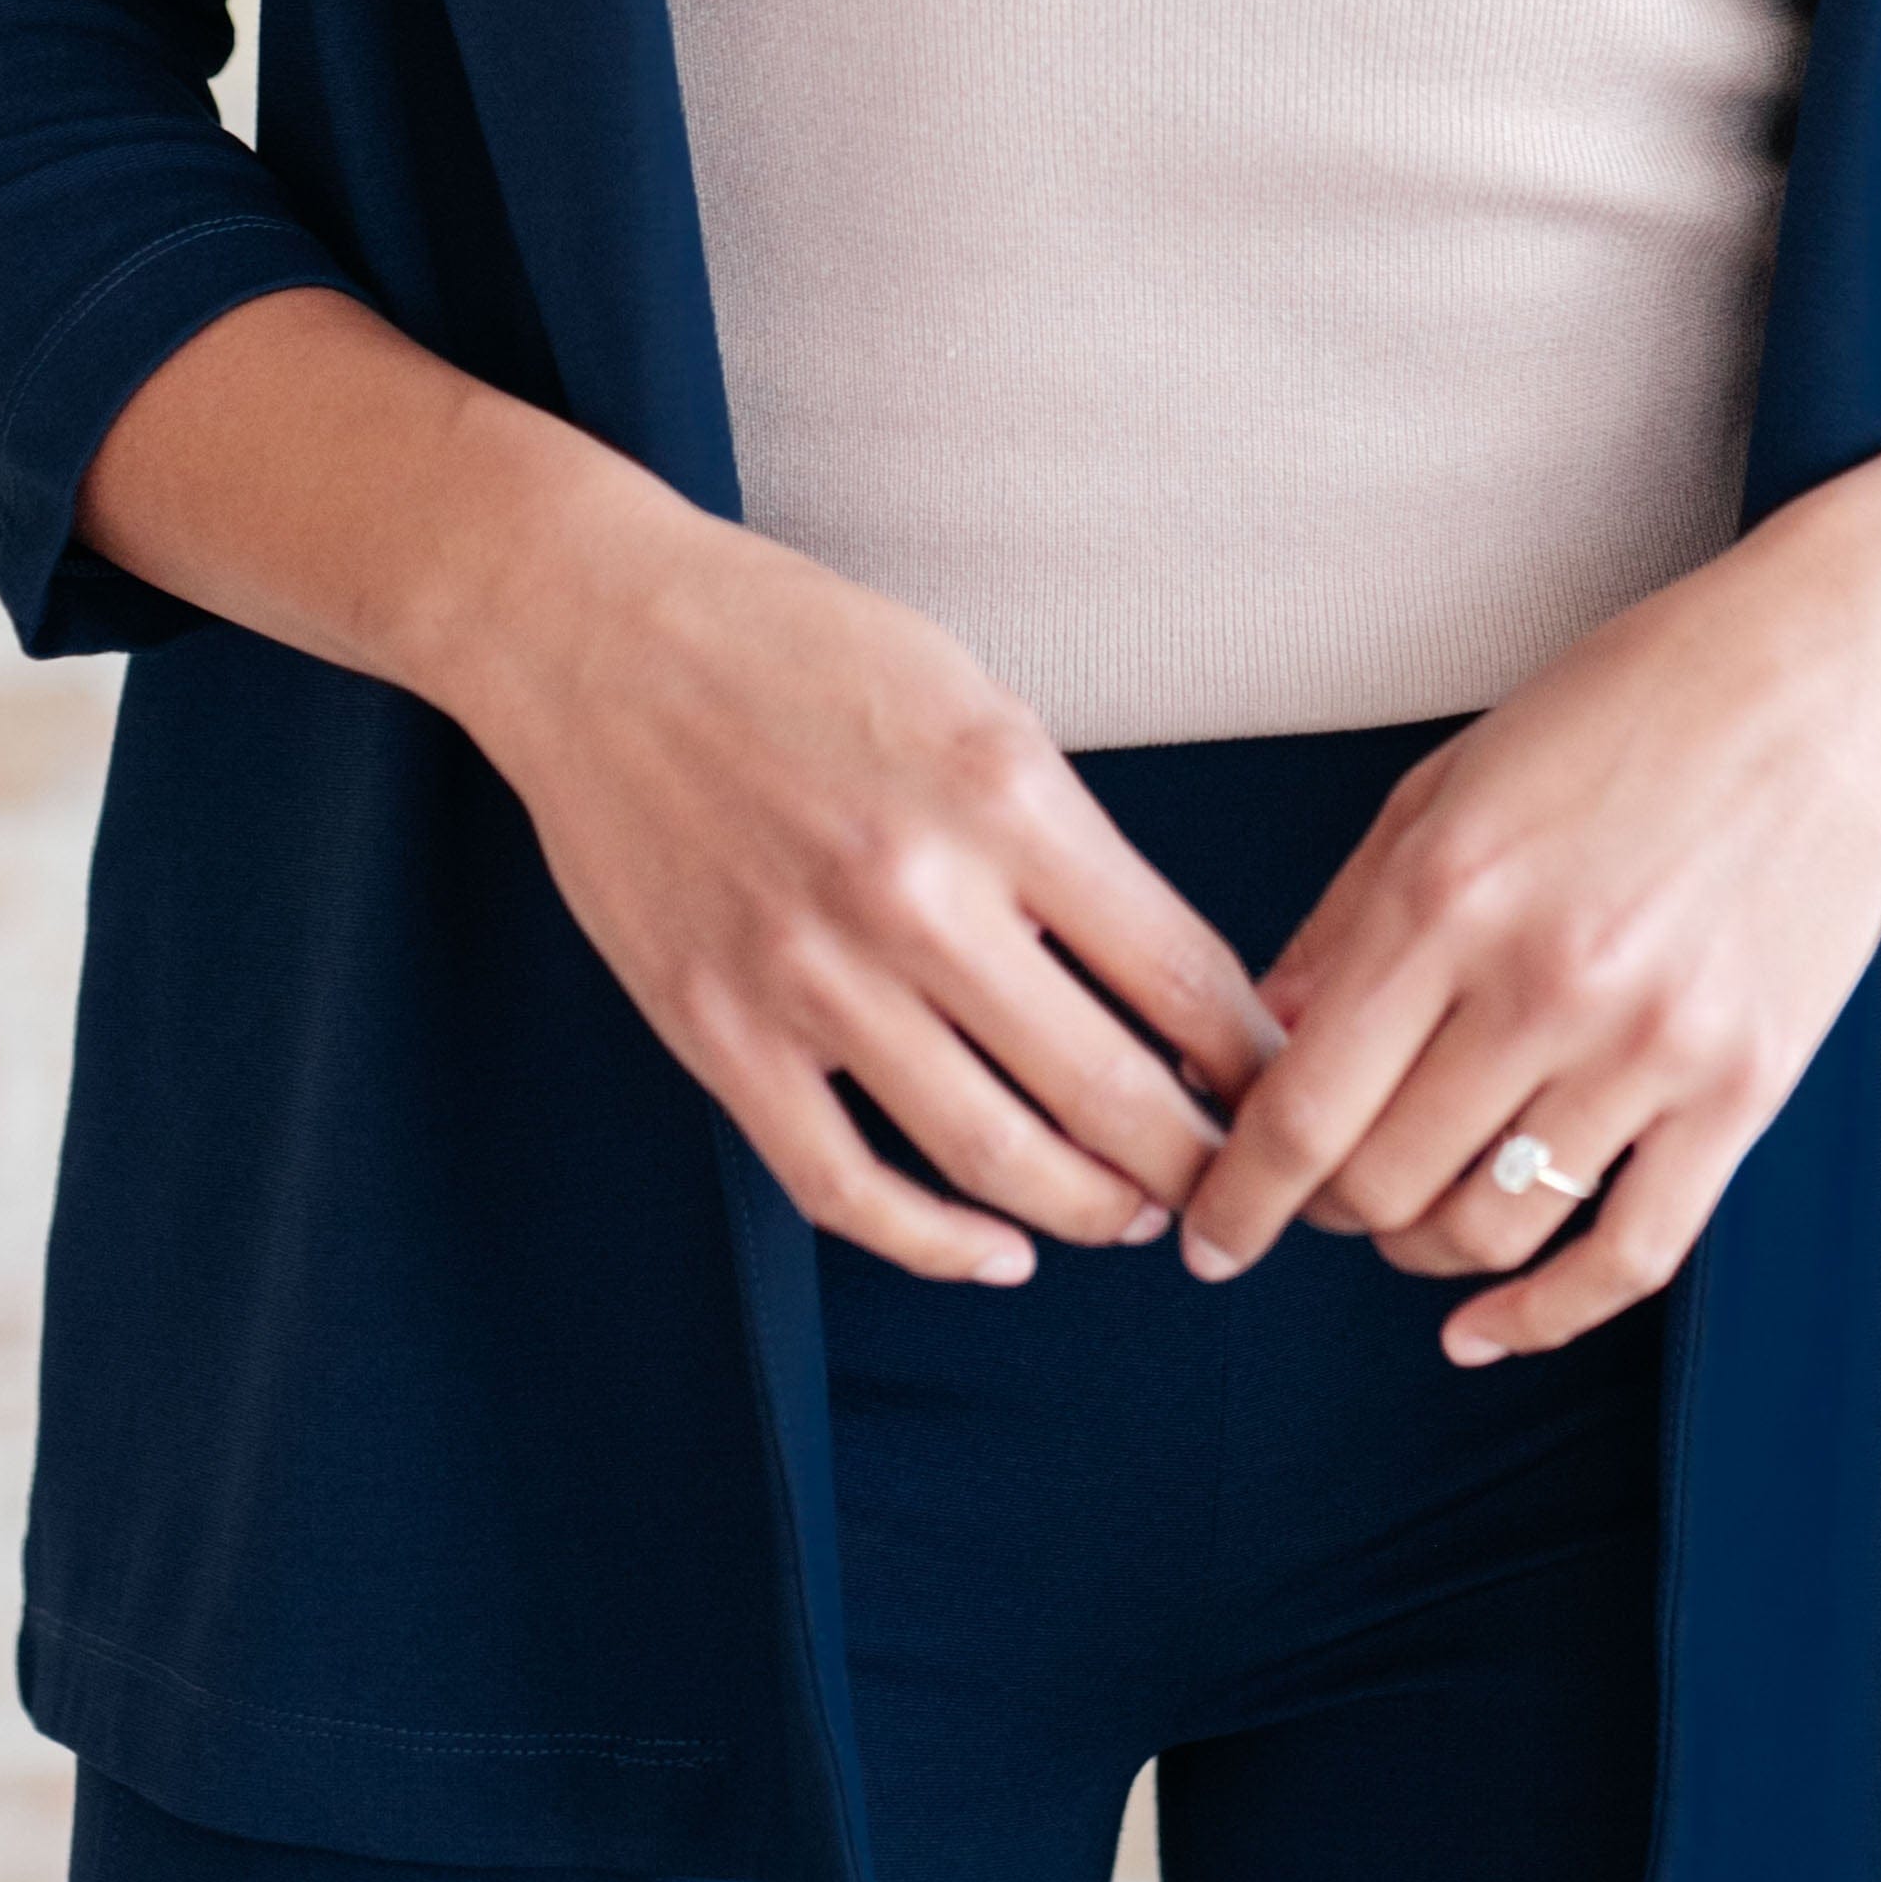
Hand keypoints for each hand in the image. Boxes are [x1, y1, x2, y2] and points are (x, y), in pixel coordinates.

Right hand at [455, 469, 1286, 1293]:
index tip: (1281, 1089)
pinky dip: (935, 1244)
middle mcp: (919, 895)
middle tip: (1234, 1186)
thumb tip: (1163, 975)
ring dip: (1089, 1211)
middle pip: (1109, 1090)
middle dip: (1197, 1163)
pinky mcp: (719, 1032)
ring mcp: (811, 976)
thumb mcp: (973, 697)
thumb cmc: (800, 647)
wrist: (599, 631)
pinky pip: (845, 1185)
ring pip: (992, 1159)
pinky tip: (995, 1250)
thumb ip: (1062, 834)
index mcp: (1004, 793)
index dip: (1254, 1058)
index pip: (1180, 971)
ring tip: (1132, 1215)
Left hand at [1171, 422, 1880, 1364]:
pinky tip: (1485, 1329)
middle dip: (1326, 1212)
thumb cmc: (1629, 706)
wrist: (1830, 682)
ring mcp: (1650, 1043)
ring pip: (1490, 1227)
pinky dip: (1544, 1317)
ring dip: (1421, 1254)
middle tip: (1319, 1197)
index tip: (1209, 1234)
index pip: (1305, 1103)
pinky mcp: (1743, 1088)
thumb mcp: (1451, 782)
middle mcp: (1542, 979)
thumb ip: (1348, 919)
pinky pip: (1631, 1253)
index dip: (1239, 1194)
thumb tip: (1264, 1044)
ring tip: (1407, 1225)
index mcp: (1450, 890)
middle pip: (1384, 1182)